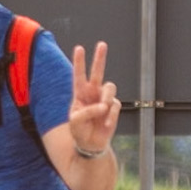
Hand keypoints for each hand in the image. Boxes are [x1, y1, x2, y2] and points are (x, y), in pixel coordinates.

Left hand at [66, 42, 120, 157]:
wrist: (90, 145)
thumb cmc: (79, 131)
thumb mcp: (75, 121)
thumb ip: (87, 111)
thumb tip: (103, 106)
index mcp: (79, 94)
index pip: (79, 75)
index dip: (79, 62)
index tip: (79, 48)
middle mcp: (92, 93)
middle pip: (97, 72)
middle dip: (100, 58)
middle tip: (102, 44)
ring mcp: (104, 100)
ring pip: (110, 87)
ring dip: (107, 97)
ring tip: (103, 109)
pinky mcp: (113, 108)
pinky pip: (115, 106)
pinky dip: (111, 115)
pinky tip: (106, 124)